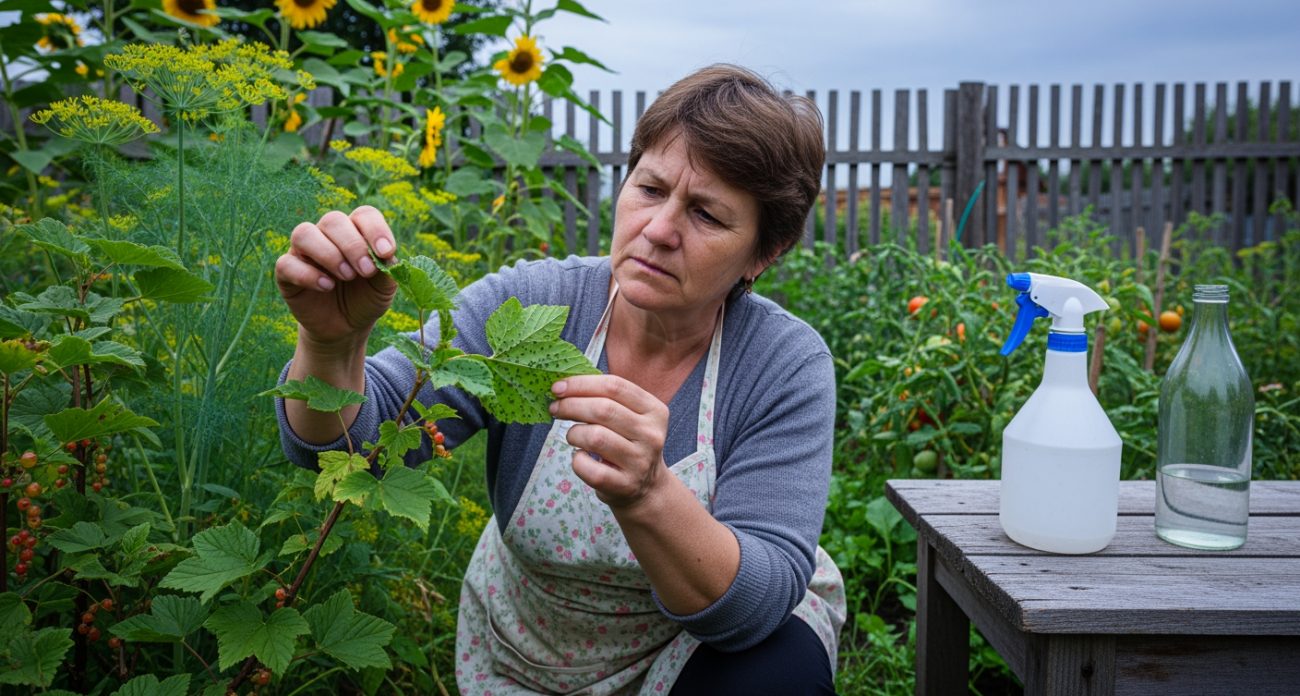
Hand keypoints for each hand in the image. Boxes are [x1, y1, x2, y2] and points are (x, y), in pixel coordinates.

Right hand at [275, 206, 397, 344]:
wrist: (346, 327)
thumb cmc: (366, 298)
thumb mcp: (383, 287)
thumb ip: (387, 269)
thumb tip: (386, 256)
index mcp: (355, 231)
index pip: (363, 215)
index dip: (375, 229)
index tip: (386, 252)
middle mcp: (327, 235)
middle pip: (333, 220)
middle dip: (353, 245)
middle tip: (366, 270)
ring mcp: (303, 252)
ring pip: (304, 234)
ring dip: (328, 254)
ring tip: (347, 276)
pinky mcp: (286, 272)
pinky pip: (286, 263)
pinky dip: (307, 274)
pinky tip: (327, 287)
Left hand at [549, 375, 670, 509]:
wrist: (647, 488)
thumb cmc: (628, 445)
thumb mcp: (630, 417)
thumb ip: (606, 398)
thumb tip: (564, 385)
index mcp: (654, 410)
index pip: (615, 386)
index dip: (581, 384)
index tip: (558, 387)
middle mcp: (651, 435)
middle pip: (603, 409)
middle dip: (570, 406)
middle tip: (555, 408)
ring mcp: (639, 462)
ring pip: (594, 437)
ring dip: (573, 433)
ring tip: (573, 436)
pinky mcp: (624, 484)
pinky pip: (587, 466)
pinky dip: (576, 460)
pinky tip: (581, 457)